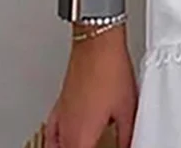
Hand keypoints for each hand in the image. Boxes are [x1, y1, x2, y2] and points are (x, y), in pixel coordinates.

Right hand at [45, 26, 137, 147]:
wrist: (98, 44)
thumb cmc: (110, 70)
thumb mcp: (128, 109)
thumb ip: (127, 135)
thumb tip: (129, 145)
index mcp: (82, 137)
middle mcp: (66, 130)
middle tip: (99, 144)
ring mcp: (60, 117)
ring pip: (56, 147)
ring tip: (84, 144)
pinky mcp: (60, 104)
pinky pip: (51, 132)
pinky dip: (56, 141)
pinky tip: (62, 140)